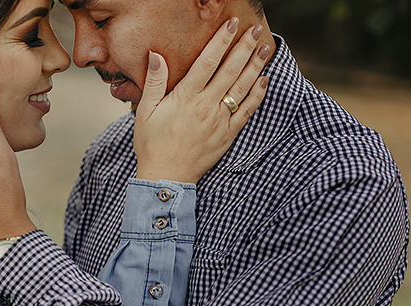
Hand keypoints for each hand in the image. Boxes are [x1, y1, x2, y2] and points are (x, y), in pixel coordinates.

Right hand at [134, 20, 271, 183]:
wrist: (165, 177)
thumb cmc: (151, 144)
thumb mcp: (145, 111)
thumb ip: (154, 82)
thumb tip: (156, 55)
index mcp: (186, 98)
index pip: (208, 62)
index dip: (221, 41)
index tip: (232, 24)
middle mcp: (206, 107)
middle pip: (230, 71)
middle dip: (244, 48)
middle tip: (256, 30)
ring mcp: (219, 121)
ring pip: (242, 88)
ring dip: (255, 66)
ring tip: (265, 48)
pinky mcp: (227, 135)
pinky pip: (247, 112)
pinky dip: (257, 95)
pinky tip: (264, 81)